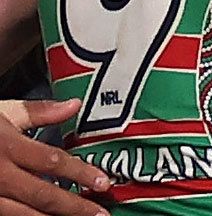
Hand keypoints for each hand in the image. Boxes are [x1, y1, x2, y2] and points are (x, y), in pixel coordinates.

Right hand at [0, 98, 110, 214]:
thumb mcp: (2, 112)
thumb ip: (38, 112)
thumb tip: (73, 105)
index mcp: (6, 147)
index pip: (52, 162)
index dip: (80, 173)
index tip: (103, 182)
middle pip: (42, 194)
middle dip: (74, 206)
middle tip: (101, 213)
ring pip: (24, 213)